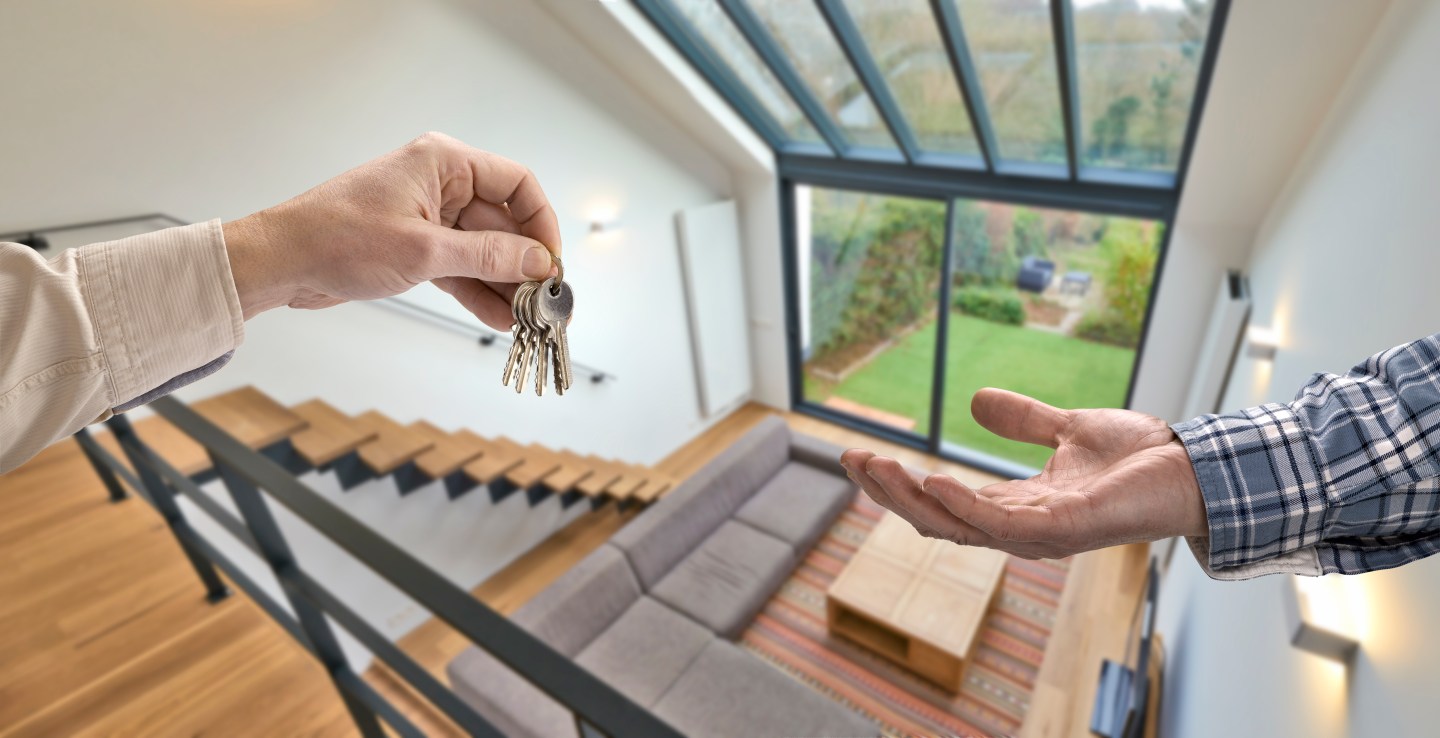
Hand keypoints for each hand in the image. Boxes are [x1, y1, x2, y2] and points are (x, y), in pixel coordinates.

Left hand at [222, 132, 559, 328]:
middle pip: (504, 222)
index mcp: (443, 162)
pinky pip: (462, 268)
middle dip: (525, 264)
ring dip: (505, 284)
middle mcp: (441, 184)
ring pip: (484, 250)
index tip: (551, 261)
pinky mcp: (416, 246)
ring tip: (527, 319)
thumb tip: (538, 263)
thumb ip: (487, 257)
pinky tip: (500, 318)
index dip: (541, 222)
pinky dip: (480, 292)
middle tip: (545, 301)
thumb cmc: (336, 238)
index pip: (517, 183)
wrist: (281, 262)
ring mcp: (430, 217)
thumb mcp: (423, 250)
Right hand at [840, 388, 1207, 558]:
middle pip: (938, 520)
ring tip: (874, 467)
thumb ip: (1023, 420)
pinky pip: (1000, 522)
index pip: (942, 504)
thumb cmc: (1140, 458)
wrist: (1193, 465)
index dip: (898, 485)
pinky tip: (930, 480)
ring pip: (958, 524)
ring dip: (911, 499)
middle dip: (889, 495)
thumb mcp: (1067, 429)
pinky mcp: (1064, 528)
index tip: (857, 455)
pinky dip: (961, 504)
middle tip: (849, 459)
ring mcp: (1041, 534)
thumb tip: (975, 399)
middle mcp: (1021, 529)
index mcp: (1018, 509)